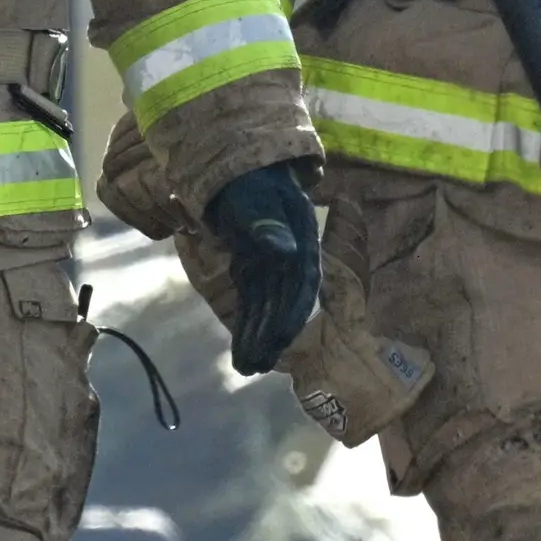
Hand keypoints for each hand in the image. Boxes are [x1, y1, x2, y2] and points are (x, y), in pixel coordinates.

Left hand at [204, 163, 322, 375]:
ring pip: (268, 308)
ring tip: (245, 368)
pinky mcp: (255, 272)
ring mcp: (273, 268)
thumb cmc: (250, 183)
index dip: (292, 312)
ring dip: (258, 337)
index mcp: (301, 241)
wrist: (238, 173)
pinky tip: (240, 349)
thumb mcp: (257, 199)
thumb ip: (269, 225)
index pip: (302, 283)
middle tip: (256, 366)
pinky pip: (252, 303)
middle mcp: (292, 260)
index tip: (281, 339)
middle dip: (272, 336)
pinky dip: (246, 326)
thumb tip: (284, 252)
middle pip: (284, 303)